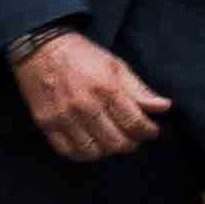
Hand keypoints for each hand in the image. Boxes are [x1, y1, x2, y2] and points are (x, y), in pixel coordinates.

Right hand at [11, 28, 168, 162]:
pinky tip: (91, 146)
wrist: (40, 49)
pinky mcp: (46, 124)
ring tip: (112, 141)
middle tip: (133, 137)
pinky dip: (82, 154)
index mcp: (106, 89)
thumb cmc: (82, 56)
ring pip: (93, 151)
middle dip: (131, 143)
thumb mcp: (116, 65)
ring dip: (107, 150)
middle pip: (116, 142)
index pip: (135, 123)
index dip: (149, 131)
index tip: (152, 131)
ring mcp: (64, 117)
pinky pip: (68, 151)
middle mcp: (85, 106)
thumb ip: (139, 90)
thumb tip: (164, 107)